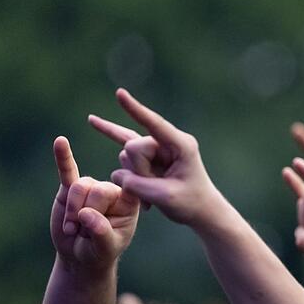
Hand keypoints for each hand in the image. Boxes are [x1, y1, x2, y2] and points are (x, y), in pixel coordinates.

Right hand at [50, 137, 139, 271]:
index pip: (119, 193)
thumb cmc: (99, 252)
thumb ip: (101, 232)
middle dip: (85, 215)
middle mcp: (111, 189)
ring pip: (79, 187)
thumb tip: (86, 214)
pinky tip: (60, 142)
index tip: (105, 215)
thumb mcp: (106, 248)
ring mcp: (91, 187)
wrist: (80, 256)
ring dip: (71, 212)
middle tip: (83, 234)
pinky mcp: (70, 188)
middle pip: (97, 190)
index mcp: (129, 200)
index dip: (106, 207)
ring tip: (72, 230)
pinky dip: (63, 157)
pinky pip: (68, 170)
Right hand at [99, 89, 222, 226]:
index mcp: (181, 144)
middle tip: (158, 190)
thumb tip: (118, 174)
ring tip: (157, 192)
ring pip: (126, 156)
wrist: (201, 210)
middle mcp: (167, 141)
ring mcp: (157, 147)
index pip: (154, 123)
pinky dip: (121, 159)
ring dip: (136, 178)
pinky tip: (102, 134)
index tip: (119, 93)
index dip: (135, 109)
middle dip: (139, 172)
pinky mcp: (148, 156)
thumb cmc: (190, 203)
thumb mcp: (165, 198)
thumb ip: (137, 185)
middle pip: (132, 147)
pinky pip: (125, 150)